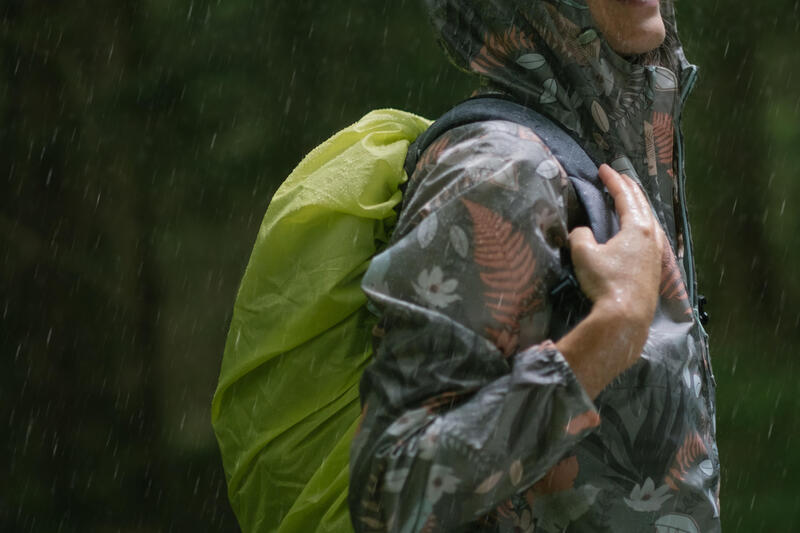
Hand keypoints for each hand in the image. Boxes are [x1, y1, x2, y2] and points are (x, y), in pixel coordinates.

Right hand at [568, 164, 663, 328]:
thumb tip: (583, 233)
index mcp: (636, 227)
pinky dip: (644, 225)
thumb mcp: (584, 254)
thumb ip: (581, 236)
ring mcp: (656, 253)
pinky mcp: (655, 269)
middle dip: (629, 188)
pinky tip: (641, 232)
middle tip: (618, 177)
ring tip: (631, 200)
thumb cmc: (606, 282)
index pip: (625, 196)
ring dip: (639, 206)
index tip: (603, 168)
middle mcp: (651, 236)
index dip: (613, 180)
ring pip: (650, 220)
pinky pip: (652, 236)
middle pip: (642, 205)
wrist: (626, 317)